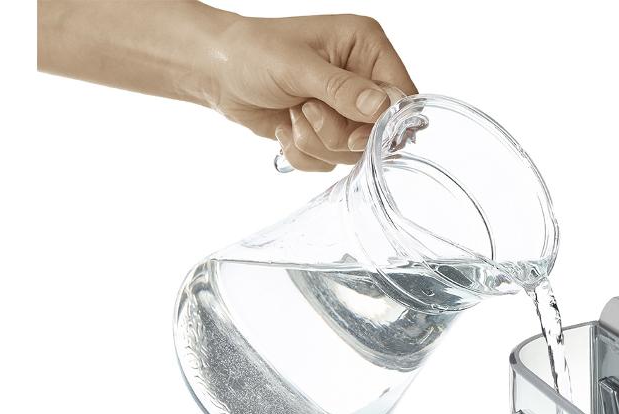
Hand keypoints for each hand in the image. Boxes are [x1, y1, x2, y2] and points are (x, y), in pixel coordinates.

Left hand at [206, 14, 416, 170]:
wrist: (218, 72)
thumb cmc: (253, 53)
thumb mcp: (298, 67)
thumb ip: (343, 90)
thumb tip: (382, 107)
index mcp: (365, 47)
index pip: (400, 95)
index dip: (382, 122)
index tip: (353, 134)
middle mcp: (361, 77)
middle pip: (378, 132)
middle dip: (338, 133)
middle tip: (307, 111)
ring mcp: (345, 109)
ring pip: (353, 152)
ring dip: (317, 142)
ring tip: (292, 115)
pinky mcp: (328, 133)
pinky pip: (330, 162)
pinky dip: (304, 153)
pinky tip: (285, 129)